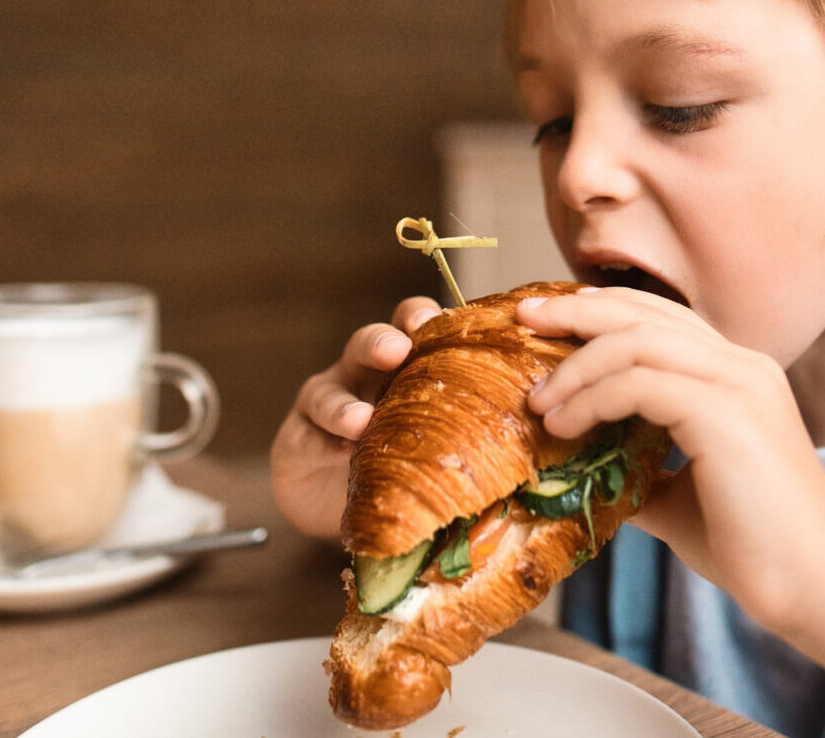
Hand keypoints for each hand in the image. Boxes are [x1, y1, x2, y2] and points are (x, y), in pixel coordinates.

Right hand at [270, 297, 441, 540]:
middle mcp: (361, 375)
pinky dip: (323, 444)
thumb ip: (464, 424)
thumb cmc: (401, 463)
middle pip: (367, 344)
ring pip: (329, 391)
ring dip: (346, 405)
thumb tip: (528, 429)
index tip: (436, 319)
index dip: (420, 317)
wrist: (344, 507)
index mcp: (400, 368)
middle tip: (397, 349)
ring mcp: (325, 404)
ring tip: (362, 421)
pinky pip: (307, 437)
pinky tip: (338, 454)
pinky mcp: (297, 441)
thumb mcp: (434, 438)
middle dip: (381, 342)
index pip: (410, 327)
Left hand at [517, 288, 824, 626]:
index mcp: (739, 376)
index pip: (661, 319)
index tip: (547, 326)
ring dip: (577, 365)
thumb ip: (638, 470)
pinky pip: (640, 382)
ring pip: (637, 339)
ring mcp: (739, 383)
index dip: (601, 313)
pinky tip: (565, 426)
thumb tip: (581, 470)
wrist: (813, 585)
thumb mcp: (679, 497)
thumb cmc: (753, 547)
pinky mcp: (726, 413)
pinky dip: (593, 397)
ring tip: (540, 402)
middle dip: (577, 310)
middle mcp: (743, 366)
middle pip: (645, 312)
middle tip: (525, 320)